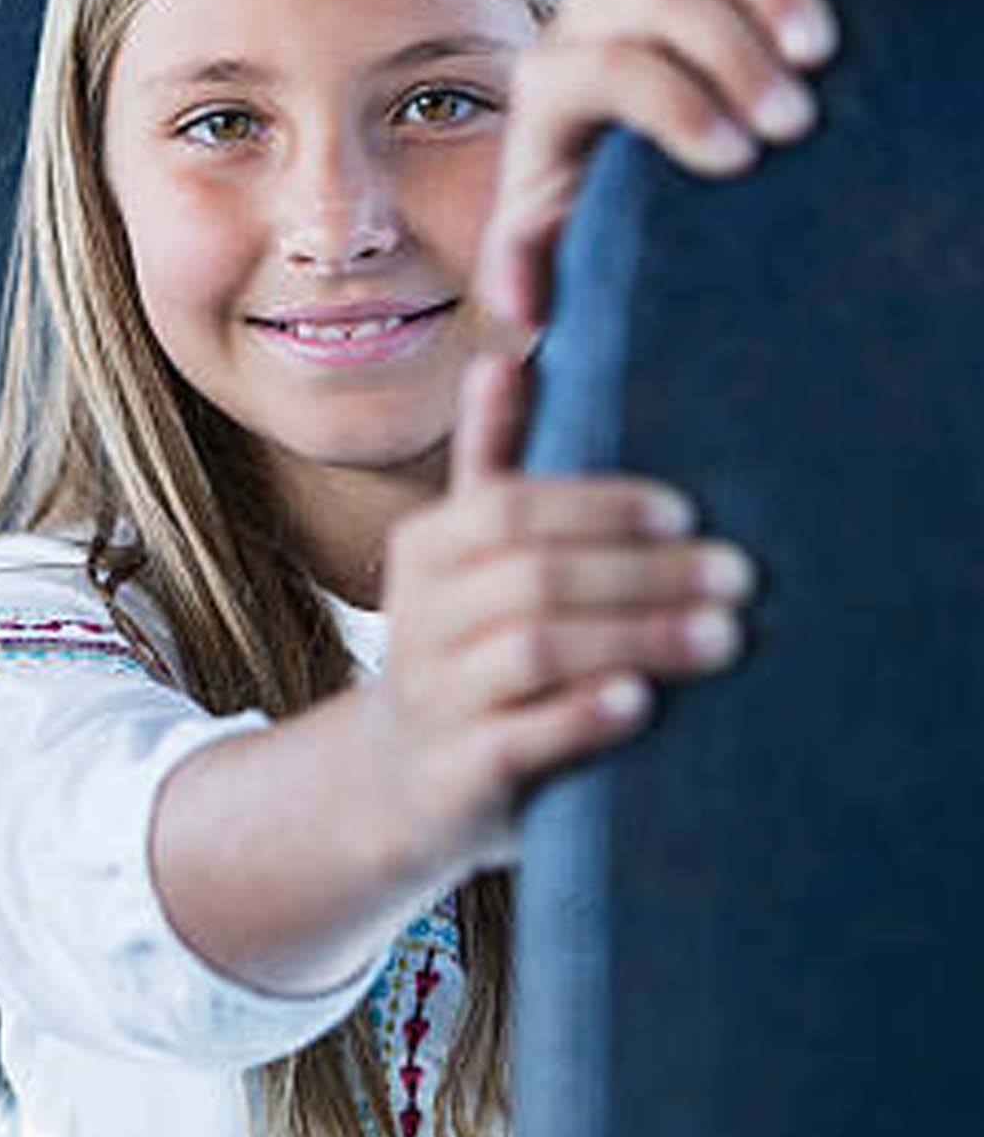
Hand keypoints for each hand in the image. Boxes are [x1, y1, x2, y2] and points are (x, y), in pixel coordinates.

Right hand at [368, 354, 752, 879]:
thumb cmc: (463, 647)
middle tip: (739, 576)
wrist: (397, 781)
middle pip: (531, 576)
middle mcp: (417, 618)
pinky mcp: (455, 774)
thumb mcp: (462, 556)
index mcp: (425, 549)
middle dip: (642, 573)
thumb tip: (507, 355)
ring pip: (530, 650)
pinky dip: (579, 717)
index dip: (598, 505)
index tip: (684, 512)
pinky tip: (640, 701)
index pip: (505, 506)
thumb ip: (491, 460)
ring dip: (635, 638)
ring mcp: (432, 698)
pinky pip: (515, 739)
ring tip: (723, 638)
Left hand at [479, 0, 833, 329]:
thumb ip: (533, 260)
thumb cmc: (592, 220)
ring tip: (820, 52)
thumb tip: (516, 300)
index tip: (739, 159)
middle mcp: (584, 22)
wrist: (617, 174)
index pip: (601, 71)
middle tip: (796, 122)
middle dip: (729, 55)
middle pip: (654, 0)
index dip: (671, 105)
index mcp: (547, 88)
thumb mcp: (557, 247)